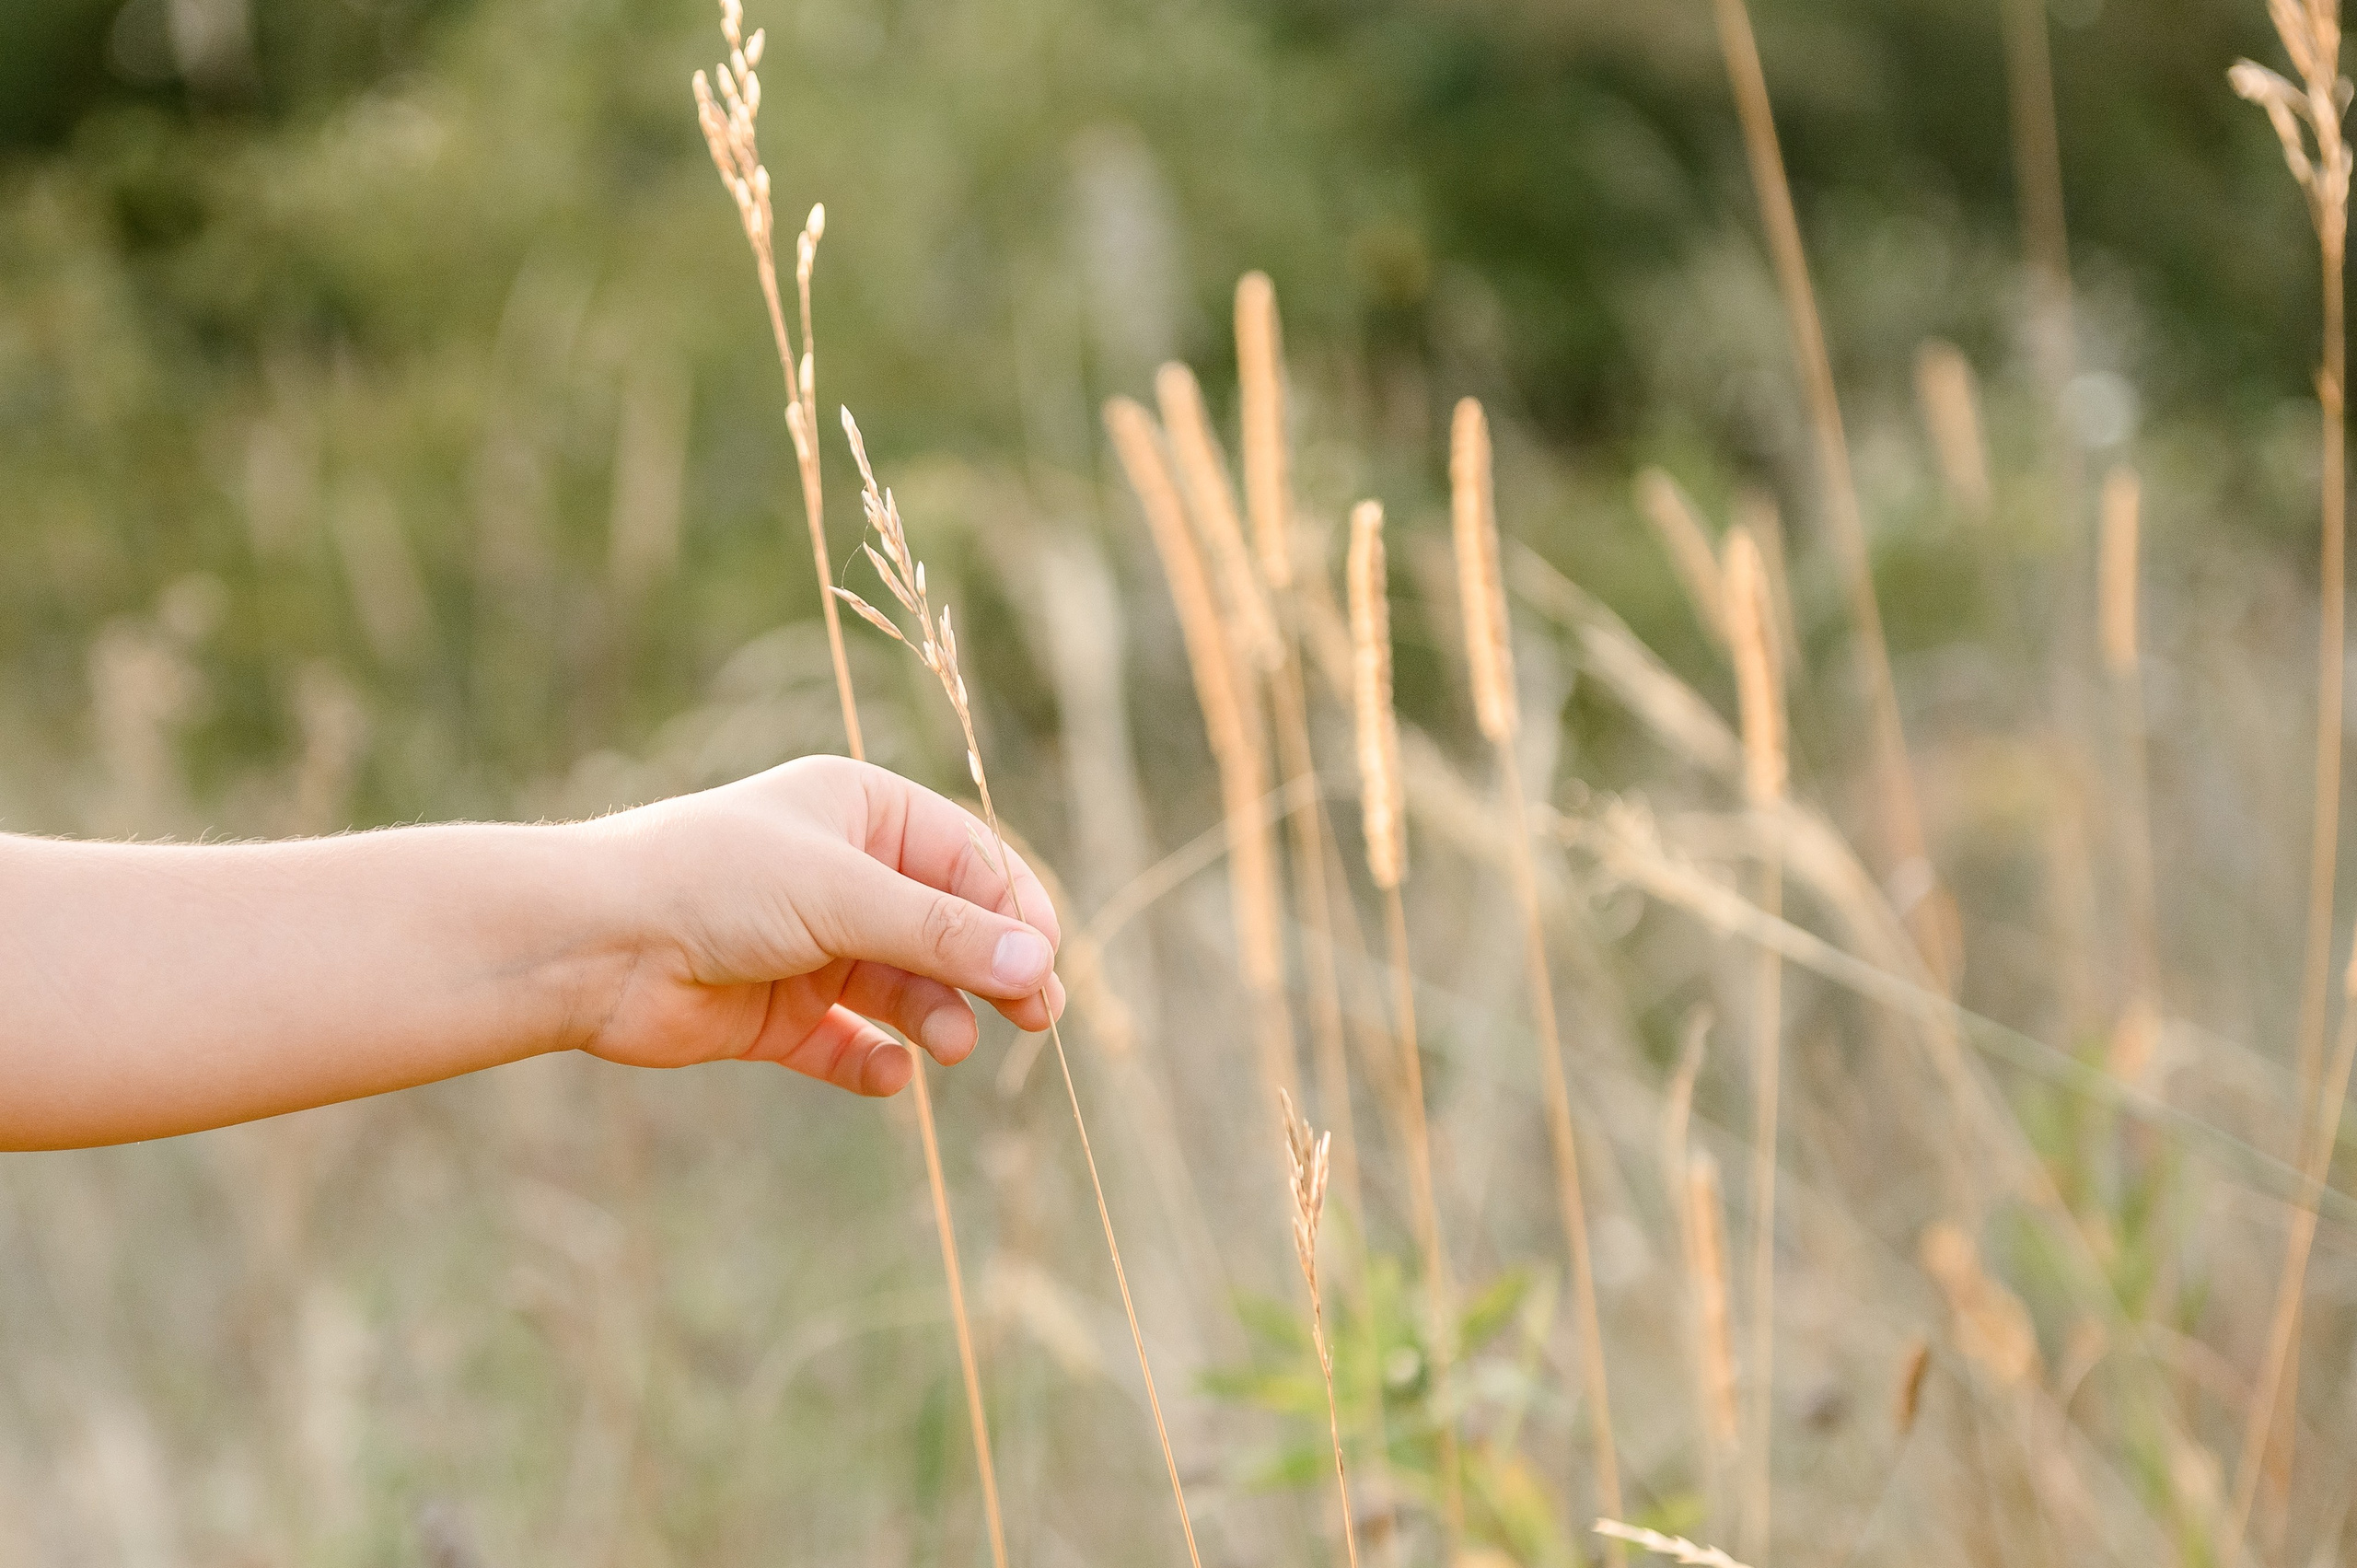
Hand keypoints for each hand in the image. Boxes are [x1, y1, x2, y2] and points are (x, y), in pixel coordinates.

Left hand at [582, 755, 1066, 1097]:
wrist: (592, 943)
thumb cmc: (713, 882)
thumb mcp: (842, 894)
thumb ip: (943, 933)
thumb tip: (1040, 962)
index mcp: (862, 813)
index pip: (969, 861)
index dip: (1015, 910)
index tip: (1046, 963)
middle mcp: (842, 875)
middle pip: (947, 929)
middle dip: (991, 972)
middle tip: (1035, 1019)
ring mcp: (812, 947)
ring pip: (906, 988)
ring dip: (938, 1016)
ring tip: (949, 1046)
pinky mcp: (780, 1014)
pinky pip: (850, 1044)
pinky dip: (876, 1063)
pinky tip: (890, 1075)